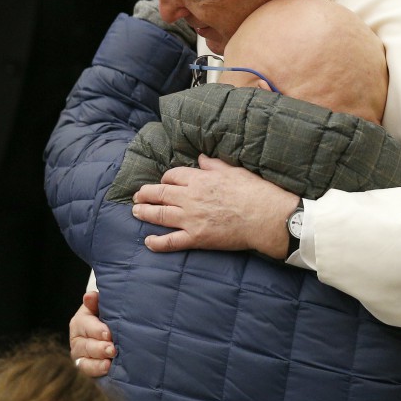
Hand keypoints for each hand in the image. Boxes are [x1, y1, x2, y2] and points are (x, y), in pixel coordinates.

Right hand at [69, 291, 114, 377]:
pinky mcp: (87, 367)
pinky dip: (97, 371)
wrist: (110, 329)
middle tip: (112, 350)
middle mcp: (77, 340)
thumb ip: (96, 302)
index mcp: (80, 322)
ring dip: (97, 363)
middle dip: (99, 348)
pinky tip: (107, 369)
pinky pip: (88, 371)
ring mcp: (80, 355)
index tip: (109, 334)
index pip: (86, 326)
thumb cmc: (106, 315)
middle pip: (85, 345)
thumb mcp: (101, 306)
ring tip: (109, 363)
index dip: (97, 330)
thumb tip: (89, 296)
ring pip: (84, 361)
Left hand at [133, 154, 297, 258]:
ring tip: (136, 212)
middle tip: (137, 196)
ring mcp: (191, 219)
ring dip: (144, 213)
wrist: (265, 217)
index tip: (163, 182)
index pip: (172, 176)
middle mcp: (190, 197)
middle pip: (159, 193)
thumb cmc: (254, 192)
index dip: (164, 179)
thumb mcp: (233, 170)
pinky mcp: (196, 238)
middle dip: (145, 194)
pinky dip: (157, 242)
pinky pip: (171, 241)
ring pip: (159, 215)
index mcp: (199, 179)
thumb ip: (214, 165)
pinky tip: (148, 241)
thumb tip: (201, 158)